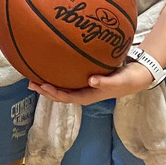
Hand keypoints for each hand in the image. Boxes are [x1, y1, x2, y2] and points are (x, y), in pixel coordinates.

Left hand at [28, 63, 153, 103]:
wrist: (135, 76)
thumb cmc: (126, 80)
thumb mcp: (118, 81)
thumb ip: (105, 82)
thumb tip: (91, 81)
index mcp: (88, 96)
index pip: (67, 97)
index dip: (54, 93)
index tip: (42, 86)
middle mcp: (83, 92)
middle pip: (60, 94)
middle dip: (45, 90)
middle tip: (30, 82)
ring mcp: (83, 87)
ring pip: (62, 87)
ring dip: (48, 84)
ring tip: (33, 76)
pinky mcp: (85, 79)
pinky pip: (67, 79)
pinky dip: (57, 75)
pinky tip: (50, 66)